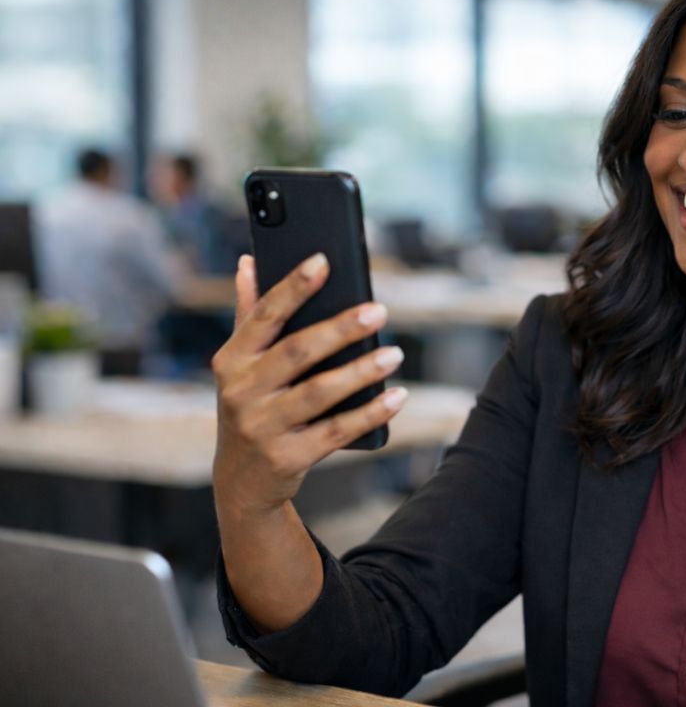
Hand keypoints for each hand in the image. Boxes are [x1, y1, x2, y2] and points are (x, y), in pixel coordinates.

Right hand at [212, 253, 407, 519]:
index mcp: (231, 360)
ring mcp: (262, 427)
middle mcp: (242, 392)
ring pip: (320, 393)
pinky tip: (397, 396)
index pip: (264, 315)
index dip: (293, 287)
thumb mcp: (241, 365)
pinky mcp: (288, 457)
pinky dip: (369, 413)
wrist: (241, 481)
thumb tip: (249, 260)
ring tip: (394, 353)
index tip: (323, 261)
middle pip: (297, 352)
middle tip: (379, 310)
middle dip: (340, 329)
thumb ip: (249, 314)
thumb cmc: (252, 406)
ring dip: (361, 372)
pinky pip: (336, 431)